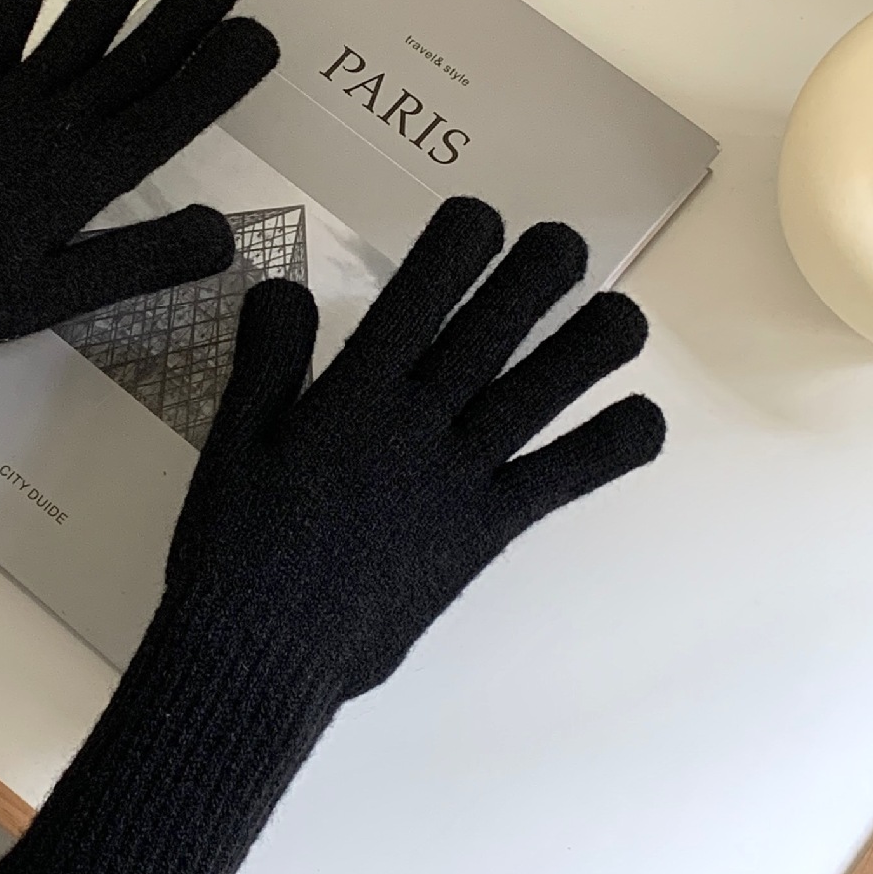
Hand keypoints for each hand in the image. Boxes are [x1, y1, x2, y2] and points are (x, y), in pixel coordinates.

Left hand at [0, 0, 278, 583]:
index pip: (185, 103)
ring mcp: (8, 91)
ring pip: (87, 4)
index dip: (232, 60)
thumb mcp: (58, 299)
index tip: (258, 36)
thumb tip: (228, 233)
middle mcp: (63, 120)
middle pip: (149, 39)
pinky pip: (4, 2)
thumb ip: (144, 260)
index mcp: (95, 177)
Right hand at [172, 194, 662, 694]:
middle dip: (542, 271)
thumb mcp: (230, 439)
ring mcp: (461, 474)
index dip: (462, 240)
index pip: (425, 286)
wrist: (259, 650)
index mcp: (355, 389)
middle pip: (499, 322)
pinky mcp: (487, 528)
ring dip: (594, 345)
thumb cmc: (234, 546)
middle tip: (565, 244)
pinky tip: (642, 419)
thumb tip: (279, 284)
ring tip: (624, 316)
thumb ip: (265, 357)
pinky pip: (563, 476)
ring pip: (547, 387)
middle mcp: (420, 419)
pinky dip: (611, 446)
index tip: (480, 222)